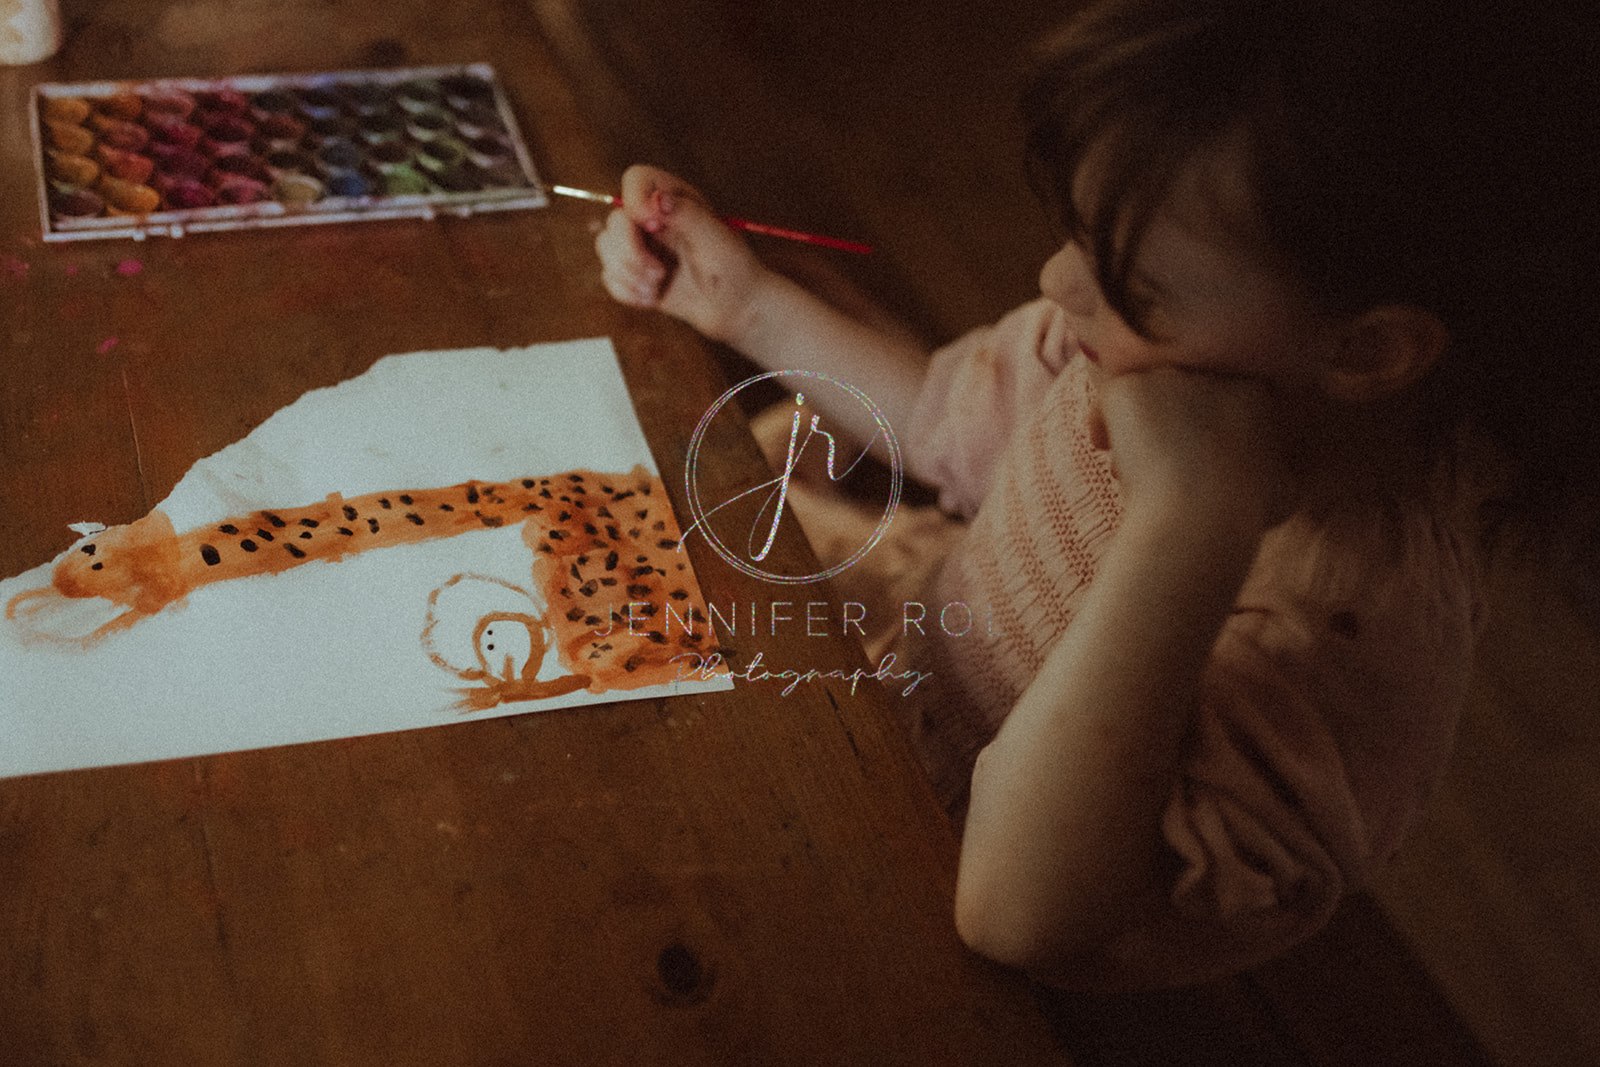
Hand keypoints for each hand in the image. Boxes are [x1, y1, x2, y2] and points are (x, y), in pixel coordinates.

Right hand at [594, 165, 767, 344]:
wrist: (735, 309)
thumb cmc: (733, 270)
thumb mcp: (715, 238)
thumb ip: (686, 214)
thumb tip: (658, 199)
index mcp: (674, 199)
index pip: (636, 180)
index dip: (635, 201)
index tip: (654, 226)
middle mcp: (653, 218)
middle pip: (614, 221)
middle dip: (631, 253)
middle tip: (659, 273)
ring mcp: (641, 246)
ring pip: (605, 248)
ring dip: (629, 275)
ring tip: (657, 288)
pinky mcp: (634, 273)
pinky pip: (609, 277)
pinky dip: (627, 292)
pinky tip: (652, 298)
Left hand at [1097, 366, 1298, 535]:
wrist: (1199, 515)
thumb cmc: (1241, 513)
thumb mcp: (1281, 489)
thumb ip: (1277, 468)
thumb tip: (1278, 477)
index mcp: (1255, 387)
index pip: (1222, 386)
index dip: (1203, 415)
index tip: (1194, 443)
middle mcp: (1212, 370)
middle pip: (1182, 383)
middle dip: (1169, 413)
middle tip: (1158, 450)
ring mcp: (1169, 374)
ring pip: (1145, 387)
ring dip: (1136, 419)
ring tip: (1127, 458)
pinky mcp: (1130, 386)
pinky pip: (1108, 395)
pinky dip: (1102, 419)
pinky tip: (1103, 445)